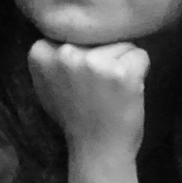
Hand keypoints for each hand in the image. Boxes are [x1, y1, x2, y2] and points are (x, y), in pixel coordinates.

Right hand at [27, 39, 147, 160]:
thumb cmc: (74, 117)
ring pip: (121, 44)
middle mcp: (65, 53)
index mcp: (40, 53)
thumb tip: (63, 32)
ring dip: (123, 64)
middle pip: (98, 37)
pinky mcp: (122, 73)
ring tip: (112, 90)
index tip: (79, 78)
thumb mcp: (46, 84)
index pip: (72, 33)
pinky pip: (140, 56)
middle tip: (98, 87)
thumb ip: (51, 58)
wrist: (97, 150)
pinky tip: (128, 91)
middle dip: (103, 56)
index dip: (81, 54)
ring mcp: (93, 62)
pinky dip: (140, 72)